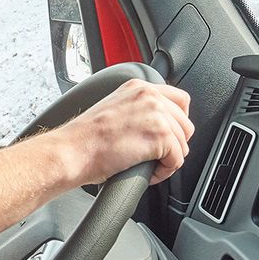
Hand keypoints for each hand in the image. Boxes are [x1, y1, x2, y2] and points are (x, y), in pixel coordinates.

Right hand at [55, 79, 193, 185]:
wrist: (72, 150)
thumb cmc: (84, 138)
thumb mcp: (113, 108)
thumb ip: (137, 109)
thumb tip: (154, 126)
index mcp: (138, 87)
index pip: (179, 100)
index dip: (177, 122)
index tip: (168, 135)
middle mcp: (150, 96)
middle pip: (186, 124)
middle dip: (174, 144)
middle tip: (157, 156)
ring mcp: (157, 114)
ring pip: (183, 144)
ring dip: (168, 160)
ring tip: (149, 166)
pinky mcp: (161, 136)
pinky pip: (177, 160)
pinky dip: (164, 172)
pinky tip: (148, 172)